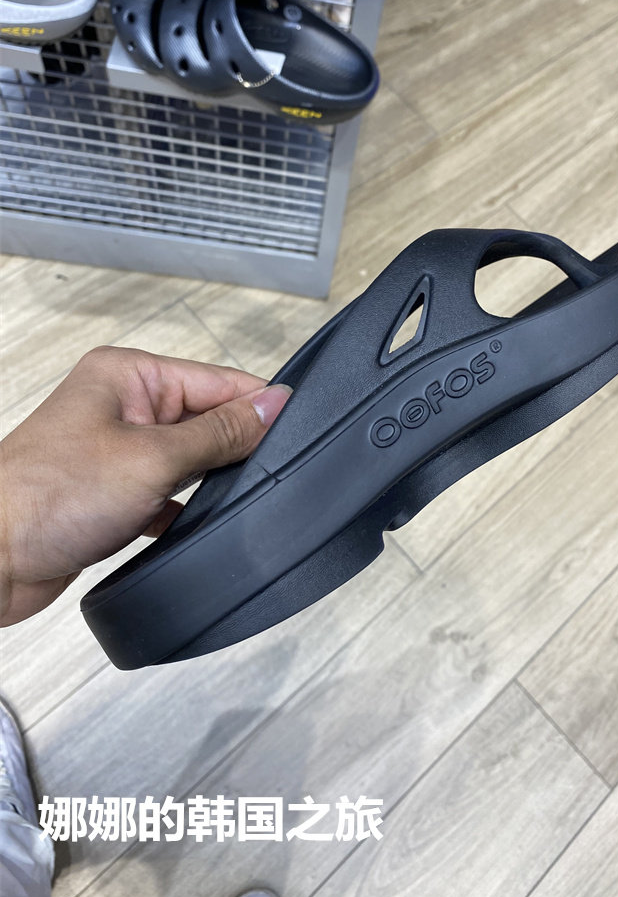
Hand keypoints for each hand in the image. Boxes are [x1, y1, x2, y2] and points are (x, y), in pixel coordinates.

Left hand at [0, 346, 290, 625]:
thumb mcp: (152, 459)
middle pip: (207, 418)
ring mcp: (118, 449)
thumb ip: (220, 433)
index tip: (294, 429)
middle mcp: (123, 405)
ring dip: (206, 480)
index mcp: (129, 375)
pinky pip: (169, 491)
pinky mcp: (114, 491)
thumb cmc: (44, 497)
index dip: (258, 405)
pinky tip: (187, 521)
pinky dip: (183, 507)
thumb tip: (272, 406)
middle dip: (232, 447)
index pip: (217, 379)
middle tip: (256, 474)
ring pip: (191, 458)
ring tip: (216, 498)